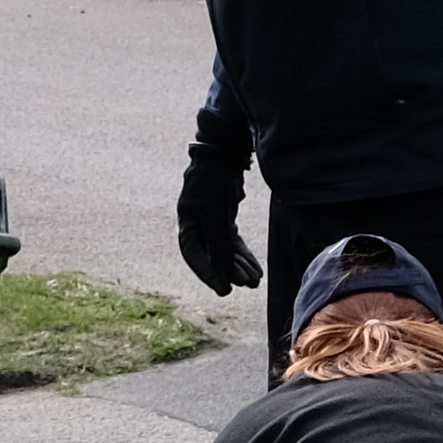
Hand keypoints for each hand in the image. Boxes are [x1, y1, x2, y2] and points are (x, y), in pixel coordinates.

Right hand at [175, 115, 254, 296]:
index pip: (194, 255)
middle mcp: (197, 223)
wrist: (224, 152)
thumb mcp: (214, 211)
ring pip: (224, 250)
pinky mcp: (225, 216)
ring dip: (239, 265)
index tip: (225, 290)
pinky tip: (254, 268)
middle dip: (228, 271)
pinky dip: (243, 255)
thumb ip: (217, 240)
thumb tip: (222, 268)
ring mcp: (211, 220)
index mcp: (187, 222)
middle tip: (245, 285)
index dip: (208, 273)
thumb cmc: (213, 180)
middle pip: (211, 255)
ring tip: (254, 280)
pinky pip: (233, 241)